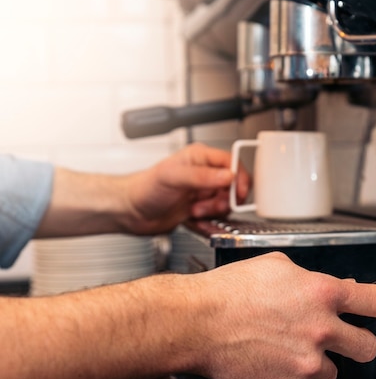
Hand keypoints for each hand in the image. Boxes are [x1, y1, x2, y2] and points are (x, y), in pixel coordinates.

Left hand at [126, 143, 250, 233]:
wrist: (132, 212)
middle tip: (211, 205)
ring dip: (214, 211)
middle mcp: (205, 173)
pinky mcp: (202, 208)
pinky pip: (217, 216)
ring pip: (227, 203)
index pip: (233, 163)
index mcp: (201, 158)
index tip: (238, 192)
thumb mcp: (173, 177)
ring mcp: (204, 192)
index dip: (239, 178)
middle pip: (234, 186)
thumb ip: (203, 176)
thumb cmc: (145, 188)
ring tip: (196, 210)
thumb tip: (229, 176)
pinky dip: (208, 220)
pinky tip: (194, 217)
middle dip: (225, 199)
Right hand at [183, 252, 375, 378]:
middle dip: (358, 344)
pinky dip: (293, 375)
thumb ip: (310, 279)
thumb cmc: (231, 291)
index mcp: (322, 293)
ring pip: (332, 371)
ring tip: (287, 347)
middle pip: (366, 346)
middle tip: (338, 339)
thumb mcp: (277, 267)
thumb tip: (329, 290)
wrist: (199, 322)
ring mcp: (308, 361)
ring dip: (318, 361)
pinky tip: (271, 358)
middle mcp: (322, 328)